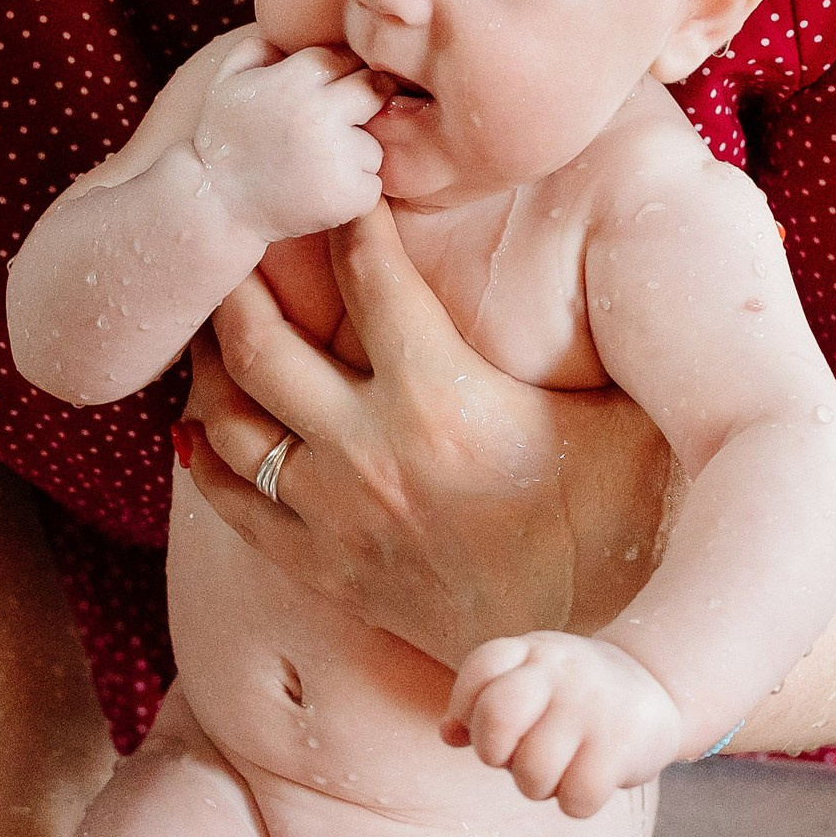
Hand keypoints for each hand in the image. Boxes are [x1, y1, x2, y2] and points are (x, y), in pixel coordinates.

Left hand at [181, 201, 672, 667]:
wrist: (583, 662)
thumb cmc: (619, 530)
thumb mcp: (625, 418)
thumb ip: (609, 339)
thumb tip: (641, 250)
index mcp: (442, 398)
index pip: (368, 273)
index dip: (346, 214)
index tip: (340, 174)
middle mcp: (368, 451)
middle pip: (260, 340)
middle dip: (239, 276)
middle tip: (236, 230)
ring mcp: (334, 516)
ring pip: (227, 419)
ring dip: (208, 359)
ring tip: (211, 316)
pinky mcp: (322, 570)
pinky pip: (230, 502)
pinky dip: (202, 455)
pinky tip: (194, 422)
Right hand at [192, 39, 385, 244]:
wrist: (217, 206)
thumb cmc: (223, 142)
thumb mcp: (225, 83)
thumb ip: (255, 48)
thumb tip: (286, 36)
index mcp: (294, 82)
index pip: (343, 58)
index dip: (338, 75)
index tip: (327, 95)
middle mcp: (320, 115)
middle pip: (375, 90)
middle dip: (362, 104)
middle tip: (335, 128)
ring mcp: (337, 157)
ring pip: (374, 144)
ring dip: (355, 155)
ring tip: (316, 167)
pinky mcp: (347, 194)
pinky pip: (372, 184)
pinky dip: (353, 191)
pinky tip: (319, 192)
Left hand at [444, 631, 681, 817]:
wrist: (655, 688)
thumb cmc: (570, 695)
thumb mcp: (526, 680)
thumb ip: (481, 703)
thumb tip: (448, 733)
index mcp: (531, 651)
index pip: (479, 671)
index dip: (469, 709)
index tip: (496, 723)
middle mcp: (561, 672)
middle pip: (497, 718)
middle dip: (494, 752)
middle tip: (515, 755)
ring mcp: (592, 708)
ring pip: (533, 773)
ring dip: (538, 785)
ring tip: (558, 767)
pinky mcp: (622, 746)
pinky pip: (576, 799)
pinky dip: (577, 802)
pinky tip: (588, 780)